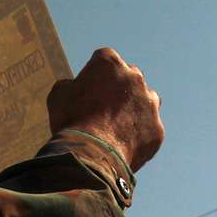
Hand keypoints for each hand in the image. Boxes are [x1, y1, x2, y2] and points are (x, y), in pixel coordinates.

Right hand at [47, 48, 163, 171]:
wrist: (90, 154)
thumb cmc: (71, 121)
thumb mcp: (59, 95)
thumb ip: (71, 85)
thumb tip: (74, 87)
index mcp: (109, 62)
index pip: (105, 62)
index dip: (96, 77)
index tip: (89, 91)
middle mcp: (134, 77)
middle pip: (129, 79)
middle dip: (120, 90)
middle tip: (104, 109)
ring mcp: (149, 103)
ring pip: (146, 102)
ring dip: (135, 109)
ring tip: (118, 128)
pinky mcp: (157, 129)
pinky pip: (149, 130)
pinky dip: (139, 136)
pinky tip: (123, 146)